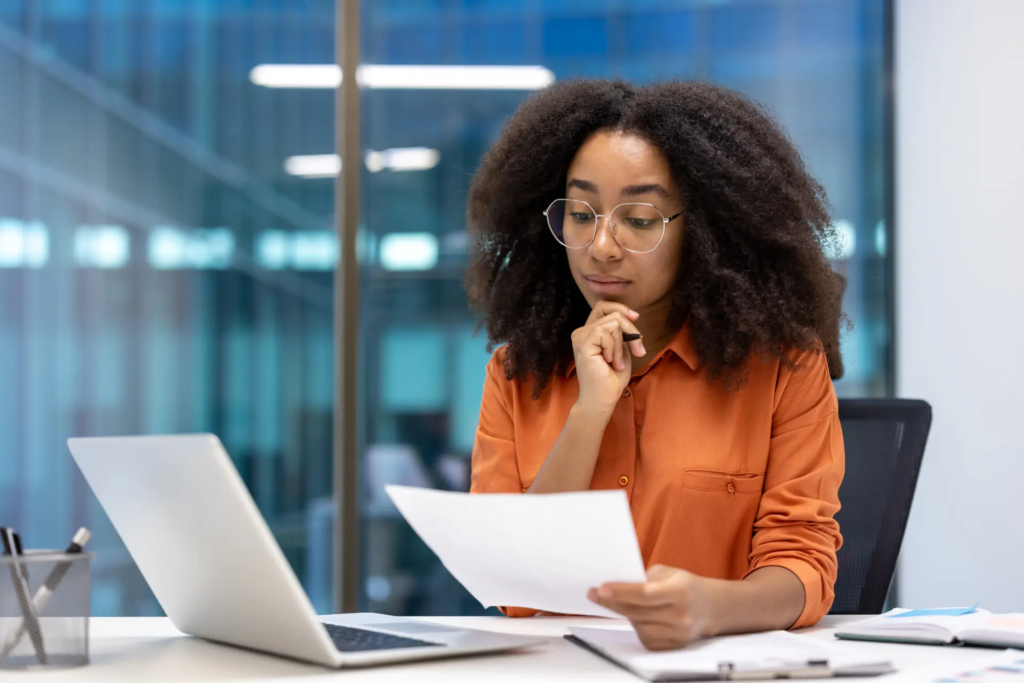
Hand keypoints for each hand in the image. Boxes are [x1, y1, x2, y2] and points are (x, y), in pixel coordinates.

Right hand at [571, 301, 645, 415]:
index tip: (635, 317)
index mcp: (589, 332)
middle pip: (613, 314)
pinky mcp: (582, 343)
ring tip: (616, 362)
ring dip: (622, 345)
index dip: (620, 308)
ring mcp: (580, 336)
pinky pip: (606, 333)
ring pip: (613, 323)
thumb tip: (631, 316)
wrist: (602, 399)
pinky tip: (610, 362)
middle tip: (637, 351)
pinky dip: (615, 348)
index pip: (603, 306)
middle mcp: (581, 331)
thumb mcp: (622, 349)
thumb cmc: (612, 378)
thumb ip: (622, 332)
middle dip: (631, 331)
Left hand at [588, 565, 715, 650]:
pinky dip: (638, 627)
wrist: (710, 607)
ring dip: (626, 614)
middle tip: (594, 594)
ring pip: (639, 627)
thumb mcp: (668, 573)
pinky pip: (646, 639)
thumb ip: (645, 578)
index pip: (645, 594)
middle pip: (638, 612)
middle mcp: (681, 615)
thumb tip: (616, 584)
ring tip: (624, 603)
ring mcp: (678, 634)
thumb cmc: (685, 586)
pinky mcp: (674, 646)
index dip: (621, 592)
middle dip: (612, 602)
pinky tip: (639, 616)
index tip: (601, 589)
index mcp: (680, 592)